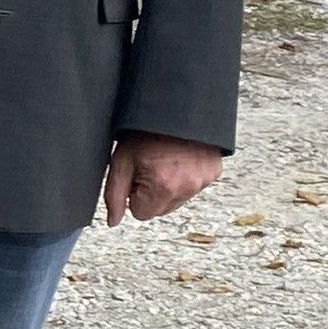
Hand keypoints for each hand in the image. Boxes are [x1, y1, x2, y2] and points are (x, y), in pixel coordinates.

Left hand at [101, 132, 224, 225]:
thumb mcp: (121, 161)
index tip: (135, 175)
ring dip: (168, 187)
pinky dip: (184, 178)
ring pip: (177, 201)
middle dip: (150, 194)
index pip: (141, 214)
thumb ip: (114, 195)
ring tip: (163, 160)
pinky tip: (179, 159)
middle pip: (160, 210)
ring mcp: (203, 181)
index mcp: (162, 186)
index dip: (134, 195)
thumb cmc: (145, 132)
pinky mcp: (214, 173)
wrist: (176, 107)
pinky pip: (193, 187)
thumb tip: (113, 221)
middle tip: (148, 166)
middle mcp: (187, 187)